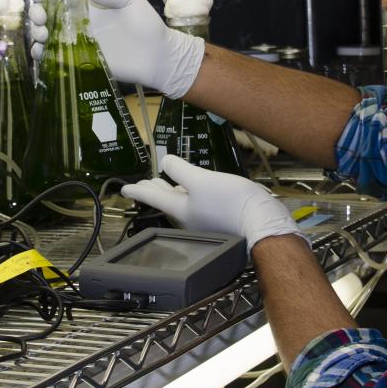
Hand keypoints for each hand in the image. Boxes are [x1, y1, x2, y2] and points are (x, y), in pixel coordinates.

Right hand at [28, 0, 203, 98]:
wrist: (157, 55)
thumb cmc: (147, 25)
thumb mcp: (130, 0)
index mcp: (88, 4)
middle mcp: (78, 22)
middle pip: (47, 14)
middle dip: (36, 11)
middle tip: (40, 14)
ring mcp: (77, 42)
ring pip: (46, 35)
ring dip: (36, 31)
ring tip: (43, 32)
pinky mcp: (79, 61)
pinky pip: (54, 57)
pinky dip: (42, 53)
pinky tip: (42, 49)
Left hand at [121, 155, 304, 252]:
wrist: (262, 224)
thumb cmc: (231, 203)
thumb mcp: (202, 181)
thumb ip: (180, 171)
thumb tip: (165, 163)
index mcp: (180, 209)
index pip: (153, 197)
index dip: (138, 189)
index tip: (124, 189)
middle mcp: (188, 218)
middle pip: (166, 201)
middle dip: (154, 191)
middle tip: (143, 185)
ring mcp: (204, 220)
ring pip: (181, 203)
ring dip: (171, 192)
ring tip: (165, 185)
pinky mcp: (219, 219)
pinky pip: (197, 205)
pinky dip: (189, 196)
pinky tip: (195, 192)